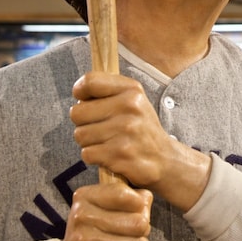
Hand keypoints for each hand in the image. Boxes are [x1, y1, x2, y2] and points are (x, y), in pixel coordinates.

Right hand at [43, 183, 152, 240]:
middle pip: (139, 223)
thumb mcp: (105, 210)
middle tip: (132, 236)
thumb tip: (146, 198)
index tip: (134, 213)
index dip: (139, 206)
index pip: (125, 194)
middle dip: (143, 232)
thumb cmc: (93, 234)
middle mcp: (81, 217)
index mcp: (85, 198)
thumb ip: (131, 199)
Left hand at [70, 71, 211, 210]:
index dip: (79, 91)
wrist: (164, 159)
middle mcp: (130, 107)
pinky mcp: (119, 154)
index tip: (83, 100)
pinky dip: (94, 157)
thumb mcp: (134, 101)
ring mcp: (125, 131)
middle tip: (101, 128)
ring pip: (80, 135)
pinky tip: (109, 155)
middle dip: (83, 123)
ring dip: (89, 142)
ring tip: (107, 142)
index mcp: (132, 90)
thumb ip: (108, 90)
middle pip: (77, 113)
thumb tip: (78, 91)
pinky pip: (87, 153)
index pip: (90, 81)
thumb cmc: (141, 128)